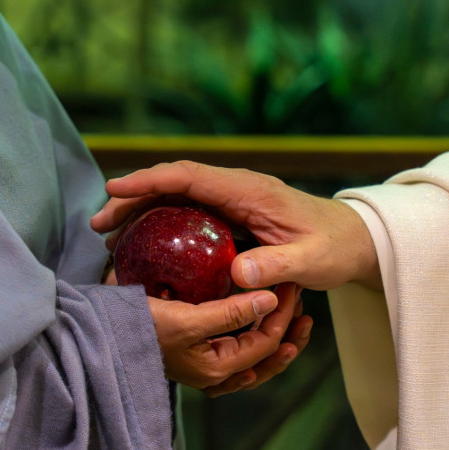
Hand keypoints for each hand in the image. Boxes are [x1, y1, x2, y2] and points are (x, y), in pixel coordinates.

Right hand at [90, 161, 381, 290]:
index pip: (189, 177)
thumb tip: (239, 273)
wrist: (349, 240)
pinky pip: (186, 218)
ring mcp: (230, 204)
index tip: (115, 189)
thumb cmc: (333, 247)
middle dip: (132, 199)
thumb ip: (279, 265)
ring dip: (140, 214)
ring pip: (174, 200)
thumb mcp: (312, 261)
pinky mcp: (229, 220)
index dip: (150, 180)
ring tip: (109, 238)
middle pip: (172, 186)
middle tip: (98, 224)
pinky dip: (159, 227)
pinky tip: (141, 248)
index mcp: (248, 191)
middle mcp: (233, 191)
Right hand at [149, 282, 311, 397]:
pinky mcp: (194, 353)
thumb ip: (230, 313)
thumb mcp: (187, 320)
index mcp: (216, 369)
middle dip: (288, 334)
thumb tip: (270, 300)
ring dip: (275, 338)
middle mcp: (213, 374)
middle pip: (265, 358)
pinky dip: (252, 340)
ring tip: (295, 320)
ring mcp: (204, 365)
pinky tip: (257, 328)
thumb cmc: (139, 328)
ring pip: (253, 358)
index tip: (290, 285)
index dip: (282, 315)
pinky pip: (234, 352)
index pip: (265, 343)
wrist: (98, 335)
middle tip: (307, 310)